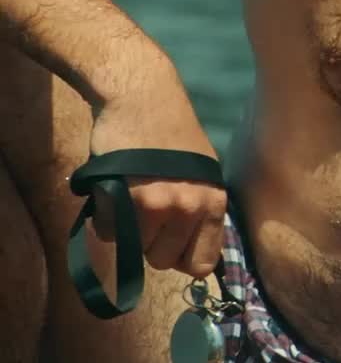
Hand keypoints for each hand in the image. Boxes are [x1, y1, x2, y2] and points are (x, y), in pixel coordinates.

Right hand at [86, 89, 227, 278]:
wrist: (143, 99)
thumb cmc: (172, 138)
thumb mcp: (202, 176)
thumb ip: (200, 214)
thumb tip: (197, 262)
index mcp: (215, 203)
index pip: (202, 263)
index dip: (181, 261)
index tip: (170, 248)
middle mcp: (191, 207)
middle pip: (163, 261)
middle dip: (149, 244)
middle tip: (145, 215)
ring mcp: (158, 204)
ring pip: (133, 249)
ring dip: (125, 231)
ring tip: (129, 198)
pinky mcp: (125, 198)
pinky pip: (108, 232)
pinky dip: (104, 219)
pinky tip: (112, 192)